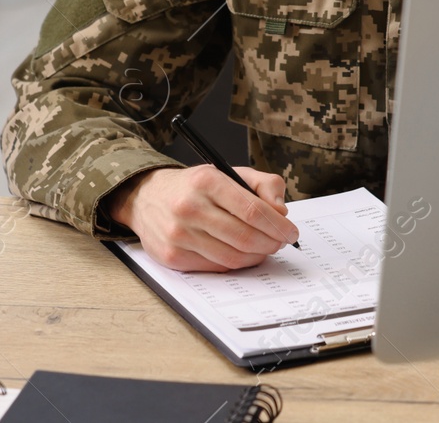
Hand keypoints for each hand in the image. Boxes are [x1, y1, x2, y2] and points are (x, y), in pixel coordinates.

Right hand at [106, 165, 299, 271]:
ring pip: (231, 256)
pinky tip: (243, 254)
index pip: (253, 210)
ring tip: (266, 248)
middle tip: (281, 242)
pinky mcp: (171, 256)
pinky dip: (236, 263)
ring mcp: (178, 235)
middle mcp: (189, 208)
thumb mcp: (230, 172)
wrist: (146, 197)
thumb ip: (264, 185)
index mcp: (207, 182)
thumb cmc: (195, 186)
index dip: (278, 225)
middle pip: (244, 236)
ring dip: (257, 256)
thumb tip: (282, 212)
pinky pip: (214, 266)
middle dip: (271, 243)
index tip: (292, 231)